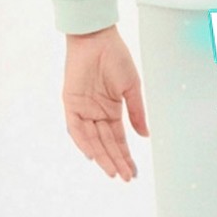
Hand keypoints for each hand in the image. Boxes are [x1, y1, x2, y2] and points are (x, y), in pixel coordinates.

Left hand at [61, 25, 148, 180]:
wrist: (97, 38)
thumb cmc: (115, 57)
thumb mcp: (131, 88)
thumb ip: (136, 113)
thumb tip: (145, 135)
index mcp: (111, 110)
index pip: (118, 139)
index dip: (126, 156)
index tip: (134, 172)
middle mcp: (96, 113)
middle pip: (106, 144)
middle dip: (116, 161)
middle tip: (126, 177)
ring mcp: (83, 109)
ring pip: (92, 140)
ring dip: (102, 156)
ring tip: (113, 172)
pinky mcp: (71, 103)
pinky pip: (75, 127)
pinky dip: (83, 141)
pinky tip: (92, 155)